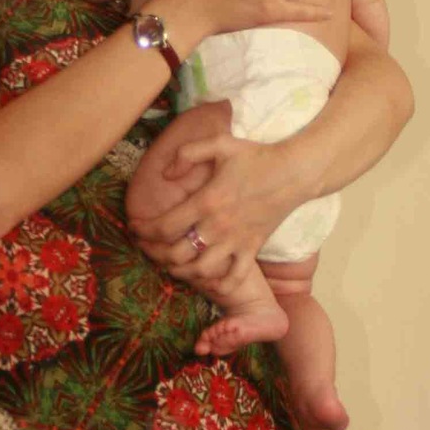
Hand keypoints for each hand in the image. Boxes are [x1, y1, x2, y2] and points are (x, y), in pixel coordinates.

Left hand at [131, 133, 295, 289]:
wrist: (294, 172)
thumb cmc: (256, 156)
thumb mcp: (219, 144)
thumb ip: (187, 154)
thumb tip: (166, 175)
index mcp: (206, 201)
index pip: (164, 226)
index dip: (142, 230)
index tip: (134, 227)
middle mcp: (218, 226)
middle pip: (176, 253)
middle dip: (154, 253)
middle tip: (146, 247)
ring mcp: (236, 241)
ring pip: (200, 271)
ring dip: (181, 271)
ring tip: (171, 264)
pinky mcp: (252, 249)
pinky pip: (234, 278)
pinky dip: (219, 285)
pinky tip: (208, 279)